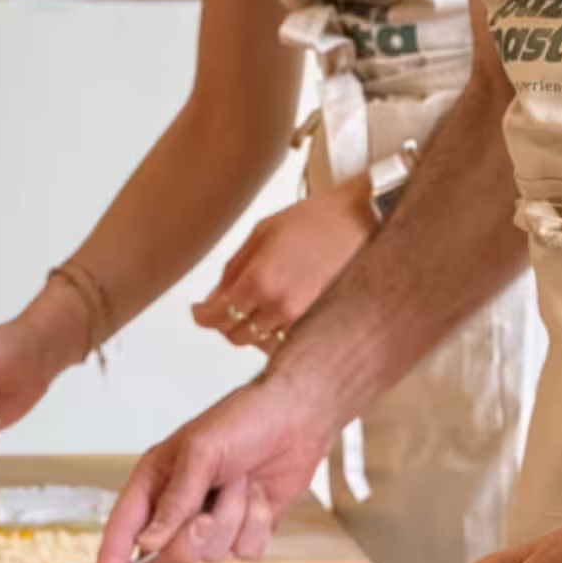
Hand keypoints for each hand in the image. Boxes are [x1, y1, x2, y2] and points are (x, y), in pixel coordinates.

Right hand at [93, 369, 336, 562]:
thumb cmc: (243, 419)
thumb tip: (148, 543)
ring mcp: (213, 520)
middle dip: (190, 540)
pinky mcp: (244, 528)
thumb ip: (175, 500)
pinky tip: (260, 495)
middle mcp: (179, 506)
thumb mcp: (200, 452)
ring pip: (210, 555)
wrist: (296, 416)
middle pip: (166, 556)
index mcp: (155, 481)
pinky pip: (245, 552)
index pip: (123, 528)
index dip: (110, 560)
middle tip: (206, 515)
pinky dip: (256, 524)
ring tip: (241, 482)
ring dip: (232, 519)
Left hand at [192, 181, 372, 351]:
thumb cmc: (317, 220)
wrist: (362, 222)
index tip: (198, 311)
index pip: (216, 316)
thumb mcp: (262, 232)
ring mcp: (302, 320)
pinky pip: (285, 343)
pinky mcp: (320, 325)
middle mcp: (279, 306)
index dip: (202, 316)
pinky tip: (274, 317)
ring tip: (251, 309)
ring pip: (259, 343)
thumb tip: (215, 296)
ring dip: (248, 330)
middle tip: (223, 306)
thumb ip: (234, 268)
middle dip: (223, 322)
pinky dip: (273, 335)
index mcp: (259, 280)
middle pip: (234, 335)